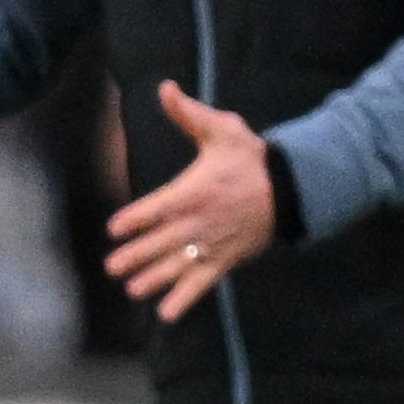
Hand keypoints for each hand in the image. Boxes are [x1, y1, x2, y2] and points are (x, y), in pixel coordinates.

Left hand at [106, 81, 275, 322]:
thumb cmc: (250, 159)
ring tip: (133, 290)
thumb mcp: (223, 129)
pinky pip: (203, 283)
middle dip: (137, 255)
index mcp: (195, 191)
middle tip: (113, 268)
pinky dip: (185, 300)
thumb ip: (190, 114)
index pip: (158, 207)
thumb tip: (164, 88)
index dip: (135, 219)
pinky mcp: (225, 260)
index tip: (115, 228)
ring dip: (154, 279)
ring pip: (178, 265)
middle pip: (162, 241)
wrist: (291, 188)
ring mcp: (212, 244)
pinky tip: (166, 314)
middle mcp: (200, 222)